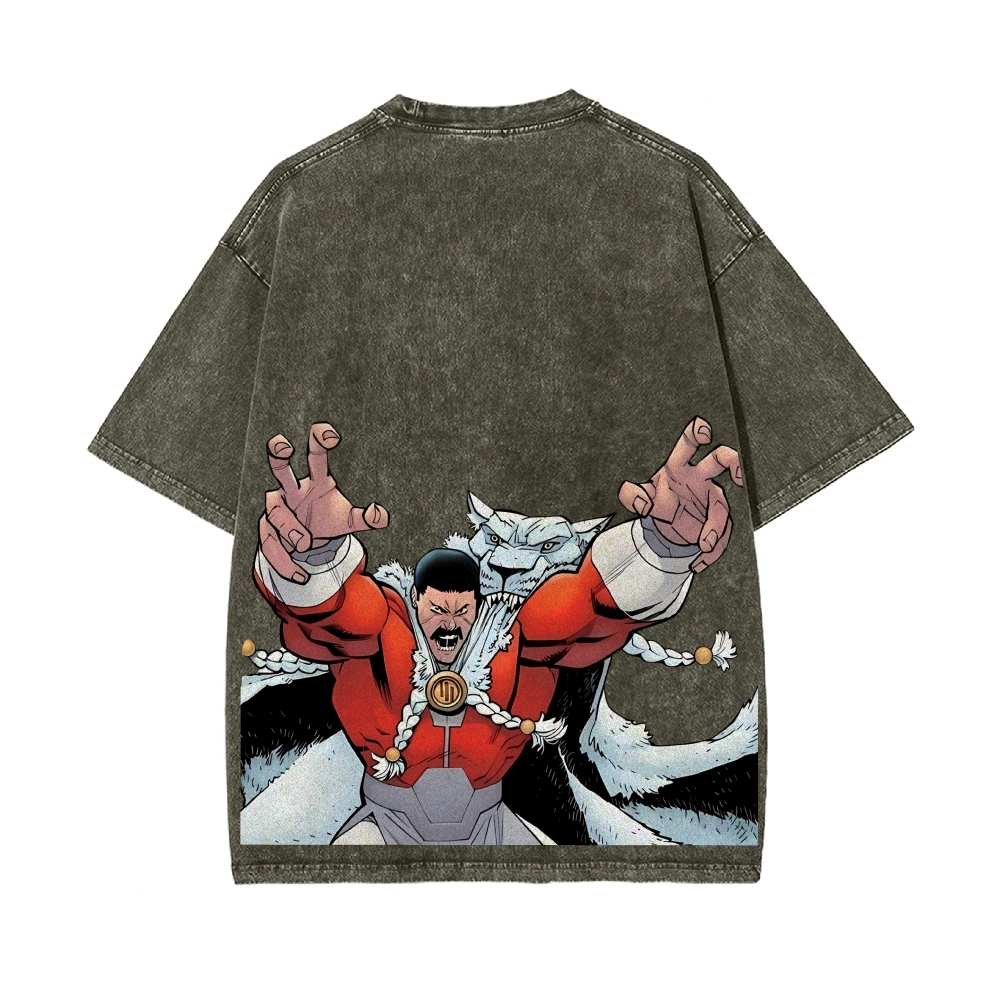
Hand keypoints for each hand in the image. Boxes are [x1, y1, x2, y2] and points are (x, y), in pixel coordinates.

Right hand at [259, 422, 388, 581]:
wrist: (309, 544)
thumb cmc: (328, 521)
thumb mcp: (349, 520)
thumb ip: (365, 517)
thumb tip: (382, 515)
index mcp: (315, 482)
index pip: (316, 457)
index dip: (319, 442)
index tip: (330, 433)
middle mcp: (291, 490)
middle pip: (280, 468)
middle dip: (278, 454)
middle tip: (282, 444)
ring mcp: (277, 509)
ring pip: (275, 513)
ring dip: (289, 528)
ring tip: (305, 544)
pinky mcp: (268, 531)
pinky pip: (270, 544)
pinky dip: (284, 562)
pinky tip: (300, 575)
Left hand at [618, 417, 742, 572]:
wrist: (665, 522)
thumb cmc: (655, 498)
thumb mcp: (639, 497)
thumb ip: (633, 495)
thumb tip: (637, 499)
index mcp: (678, 465)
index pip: (688, 444)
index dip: (696, 434)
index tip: (704, 433)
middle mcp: (700, 477)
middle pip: (721, 460)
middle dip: (732, 461)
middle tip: (738, 474)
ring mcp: (712, 497)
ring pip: (722, 508)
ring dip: (716, 527)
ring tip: (704, 546)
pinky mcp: (717, 520)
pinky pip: (719, 536)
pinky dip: (709, 554)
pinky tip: (698, 563)